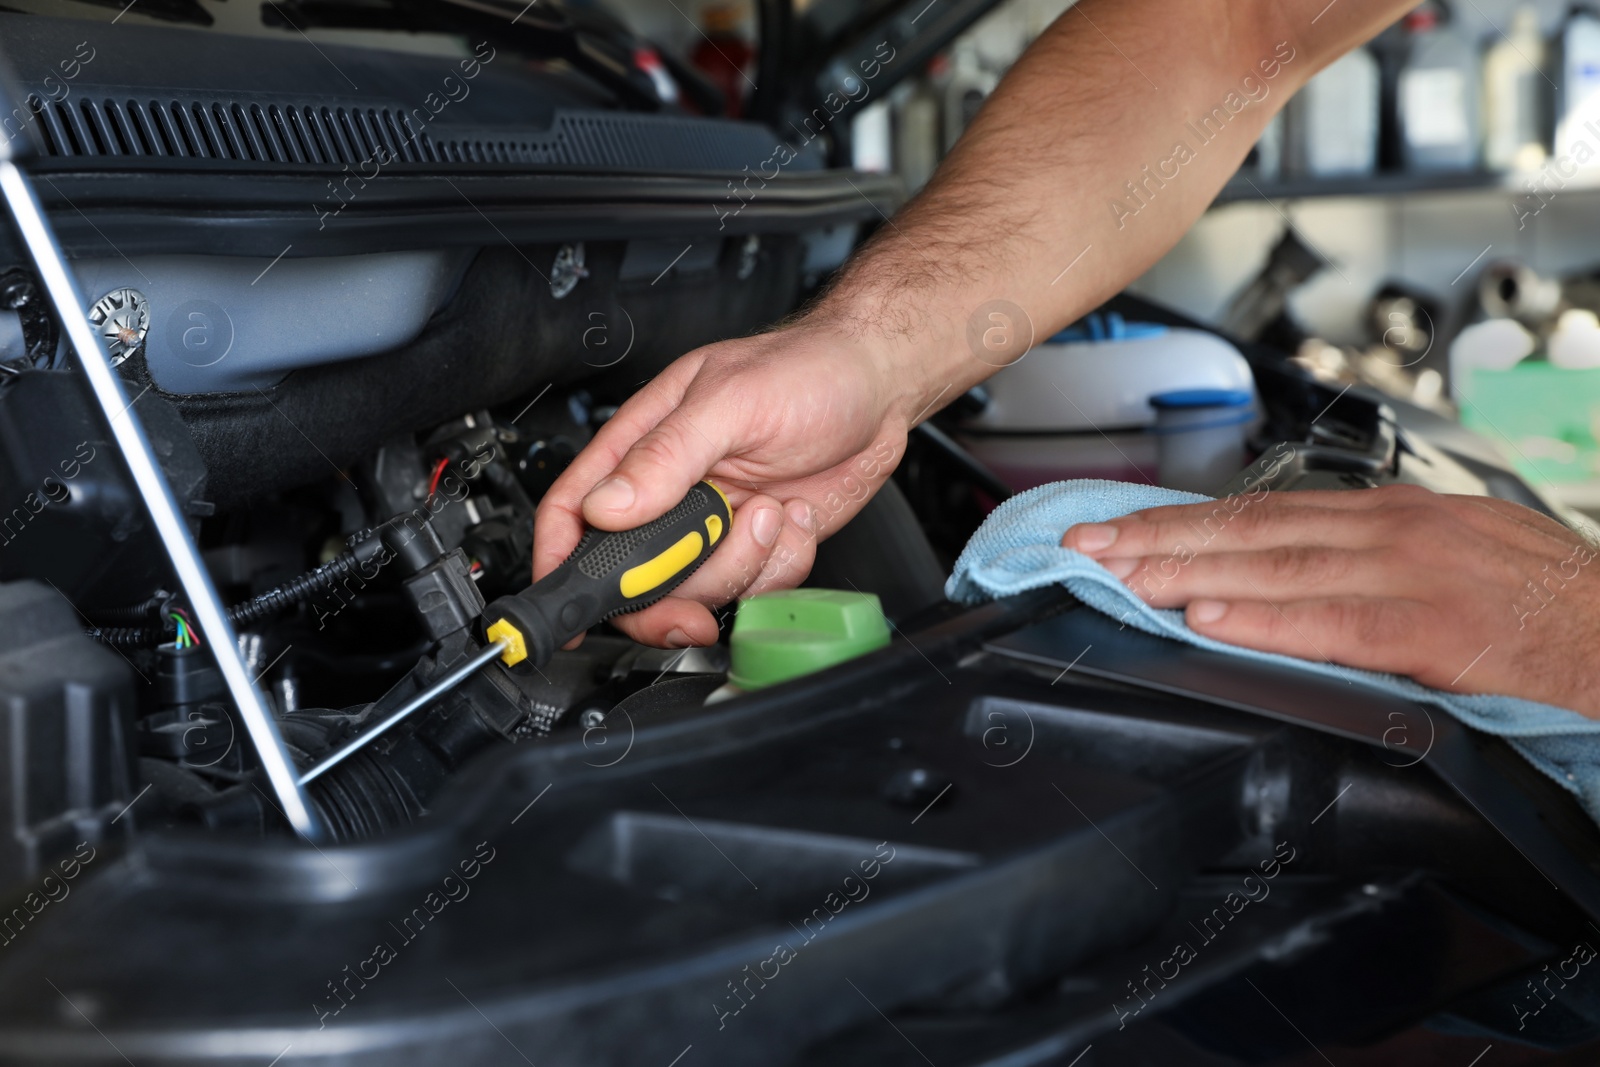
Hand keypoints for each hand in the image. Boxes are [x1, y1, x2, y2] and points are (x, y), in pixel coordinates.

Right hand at [533, 319, 911, 647]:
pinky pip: (754, 588)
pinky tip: (796, 516)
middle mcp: (672, 492)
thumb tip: (606, 506)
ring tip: (772, 511)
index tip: (571, 610)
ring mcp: (715, 524)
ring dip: (744, 564)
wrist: (878, 385)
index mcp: (642, 446)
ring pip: (699, 589)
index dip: (559, 562)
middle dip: (668, 593)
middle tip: (701, 586)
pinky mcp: (758, 546)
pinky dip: (783, 565)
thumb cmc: (805, 369)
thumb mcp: (730, 401)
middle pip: (633, 575)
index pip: (574, 510)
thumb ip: (665, 455)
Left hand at [1061, 484, 1599, 715]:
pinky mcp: (1440, 630)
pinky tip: (1209, 618)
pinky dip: (1267, 620)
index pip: (1264, 510)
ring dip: (1187, 571)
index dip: (1181, 520)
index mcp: (1392, 515)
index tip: (1116, 527)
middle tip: (1085, 546)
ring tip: (1119, 575)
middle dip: (1158, 538)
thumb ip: (1366, 564)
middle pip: (1252, 531)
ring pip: (1279, 568)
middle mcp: (1394, 532)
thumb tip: (1281, 577)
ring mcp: (1417, 576)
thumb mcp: (1451, 558)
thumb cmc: (1544, 605)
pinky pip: (1337, 625)